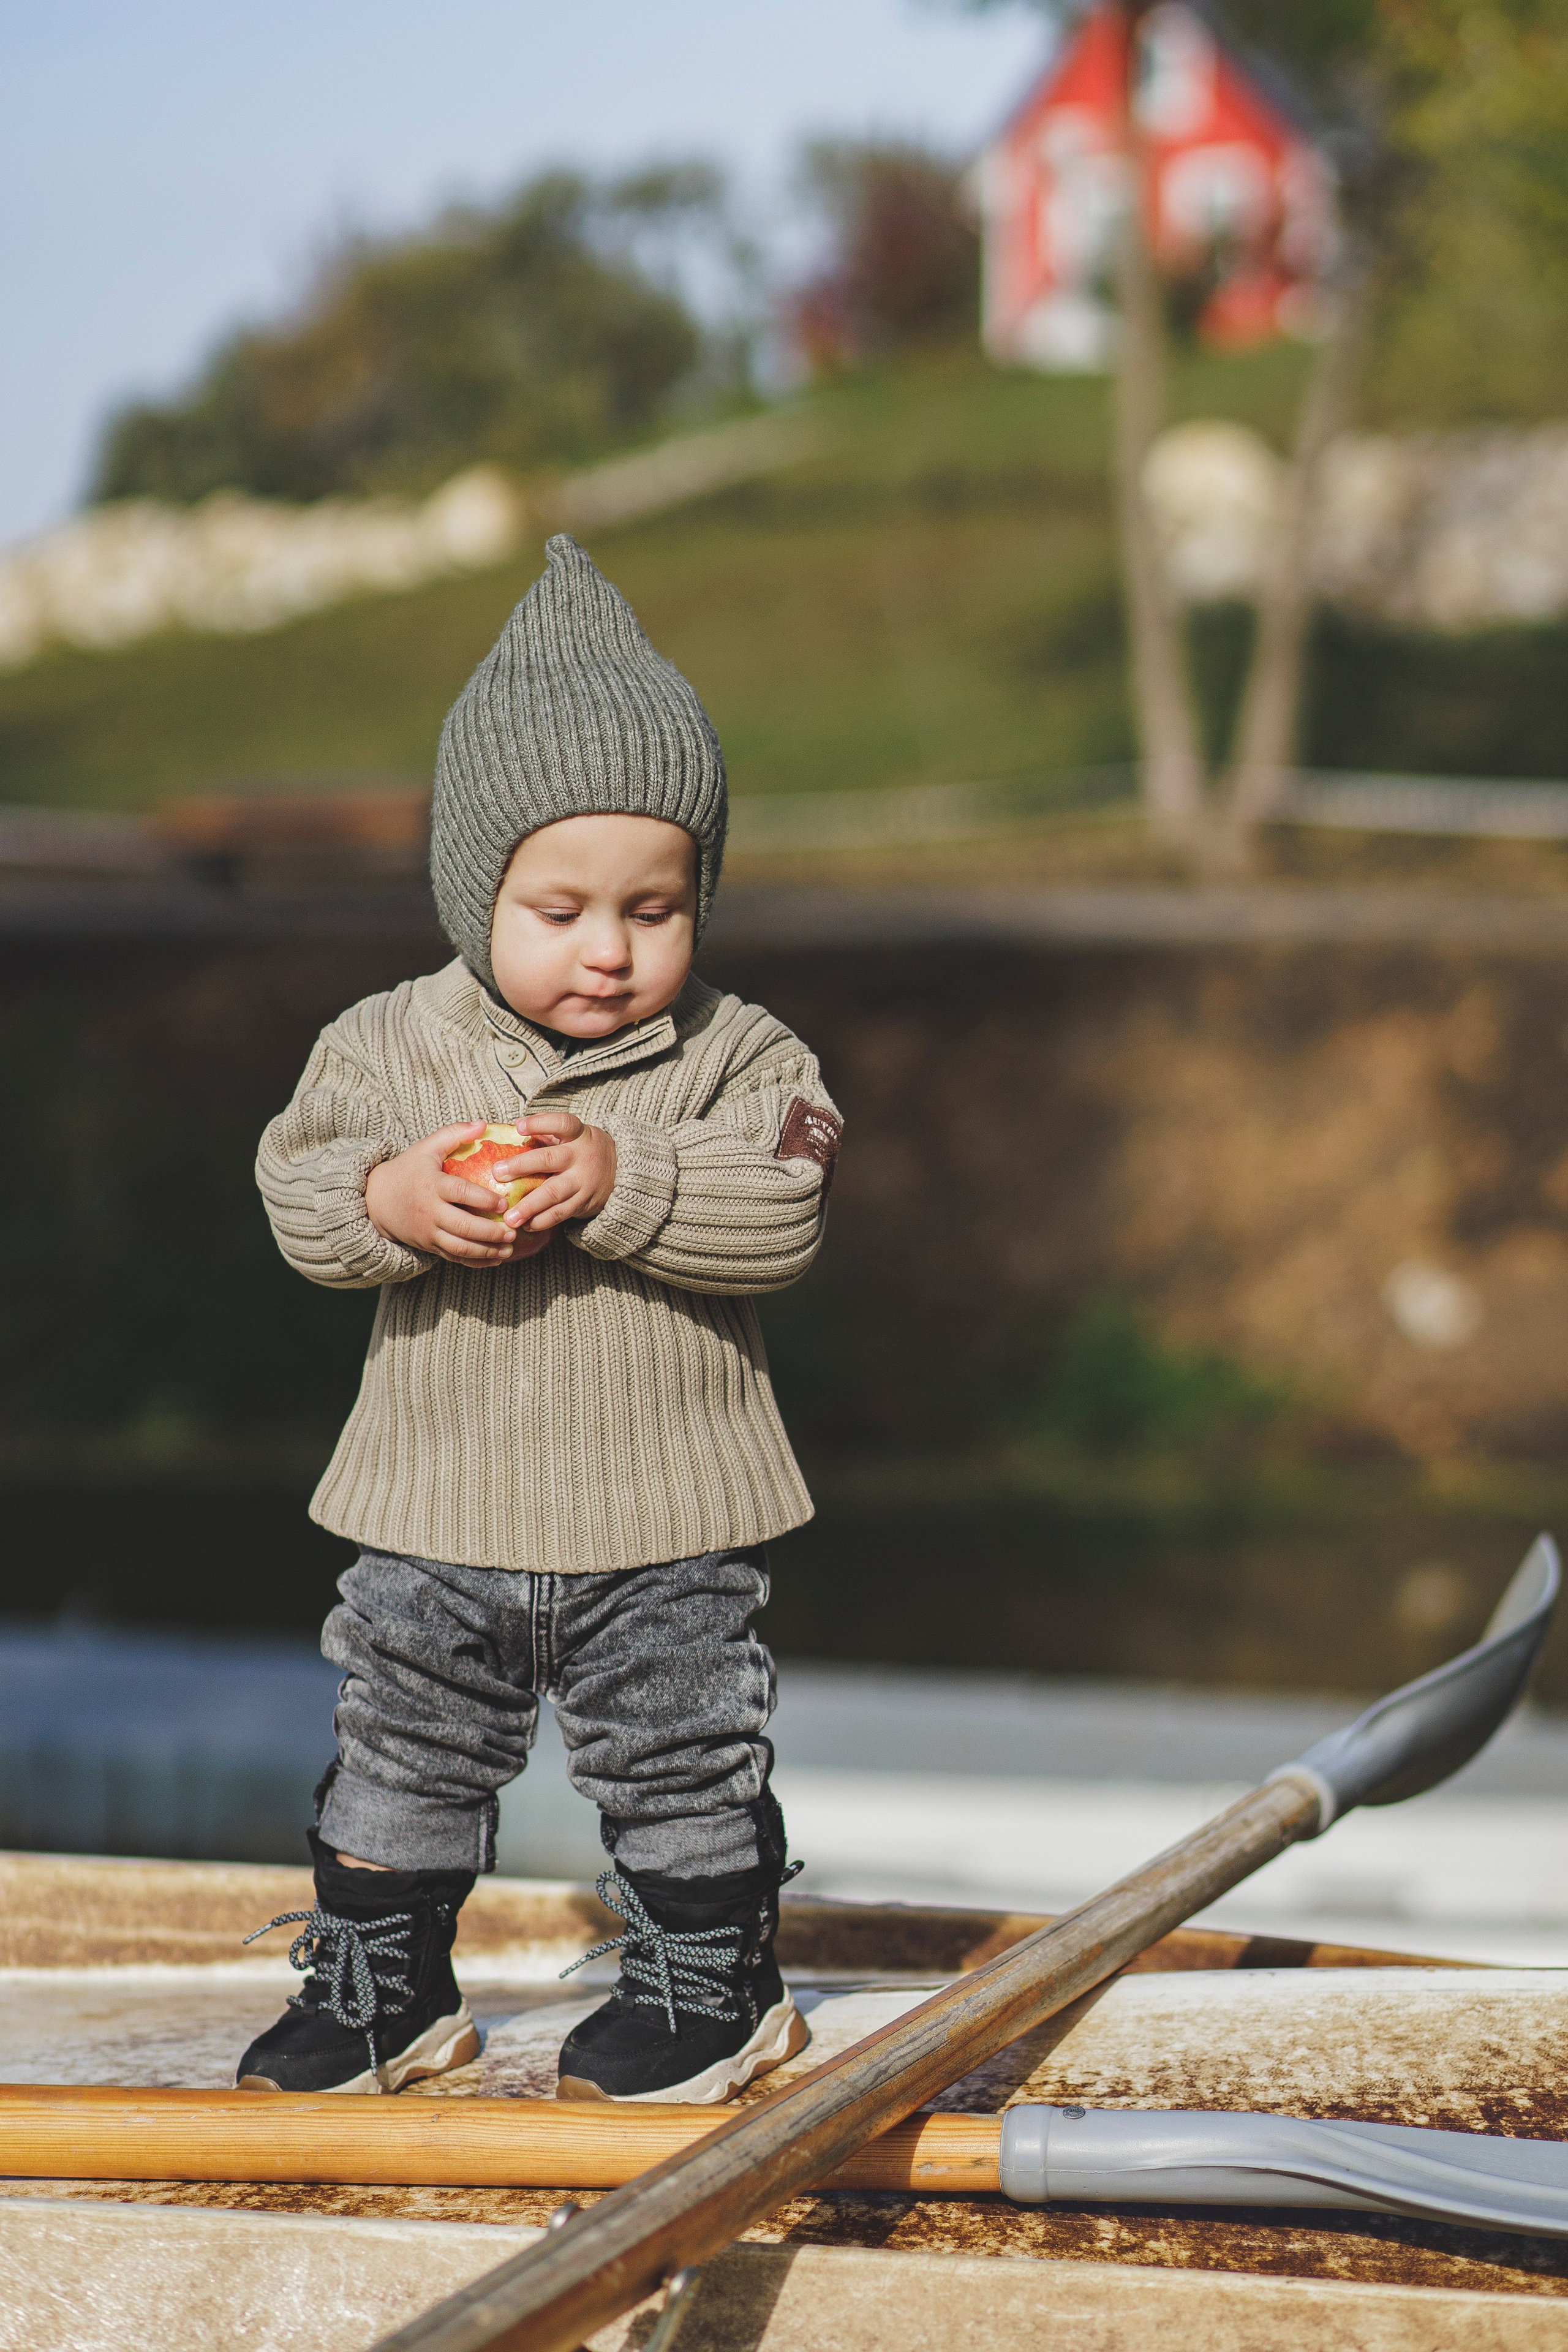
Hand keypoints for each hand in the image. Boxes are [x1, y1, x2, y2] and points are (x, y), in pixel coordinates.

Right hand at [364, 1122, 552, 1266]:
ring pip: (459, 1248)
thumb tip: (483, 1124)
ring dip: (486, 1251)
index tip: (503, 1203)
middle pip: (461, 1227)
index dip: (482, 1200)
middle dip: (489, 1232)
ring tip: (509, 1249)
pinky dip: (476, 1262)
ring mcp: (428, 1232)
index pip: (459, 1193)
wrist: (377, 1201)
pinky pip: (454, 1258)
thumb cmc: (409, 1170)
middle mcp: (429, 1212)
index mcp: (432, 1185)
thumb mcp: (427, 1148)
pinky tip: (496, 1259)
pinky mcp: (429, 1246)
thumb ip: (454, 1134)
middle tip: (512, 1231)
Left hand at [496, 1111, 616, 1232]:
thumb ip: (548, 1132)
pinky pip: (561, 1213)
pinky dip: (542, 1221)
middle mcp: (581, 1157)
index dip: (540, 1124)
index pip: (562, 1124)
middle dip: (522, 1166)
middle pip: (550, 1160)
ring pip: (554, 1193)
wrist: (624, 1173)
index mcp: (578, 1135)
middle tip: (498, 1173)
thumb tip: (511, 1128)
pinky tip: (525, 1225)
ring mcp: (584, 1182)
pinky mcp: (584, 1203)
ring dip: (529, 1206)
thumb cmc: (585, 1149)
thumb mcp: (575, 1135)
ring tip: (509, 1217)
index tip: (518, 1126)